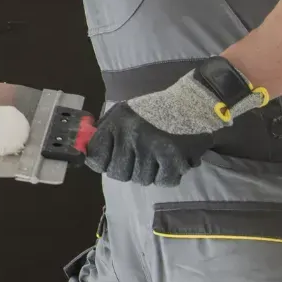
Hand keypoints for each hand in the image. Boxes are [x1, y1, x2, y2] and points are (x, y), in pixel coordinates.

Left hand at [82, 57, 268, 186]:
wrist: (193, 101)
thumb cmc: (155, 109)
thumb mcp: (123, 112)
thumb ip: (104, 131)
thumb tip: (88, 153)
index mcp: (116, 123)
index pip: (96, 157)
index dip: (103, 163)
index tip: (111, 161)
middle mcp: (130, 135)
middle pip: (118, 173)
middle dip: (127, 171)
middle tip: (139, 161)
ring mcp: (151, 147)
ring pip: (141, 179)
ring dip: (149, 173)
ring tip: (157, 158)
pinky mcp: (172, 157)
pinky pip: (163, 181)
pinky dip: (168, 176)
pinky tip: (171, 163)